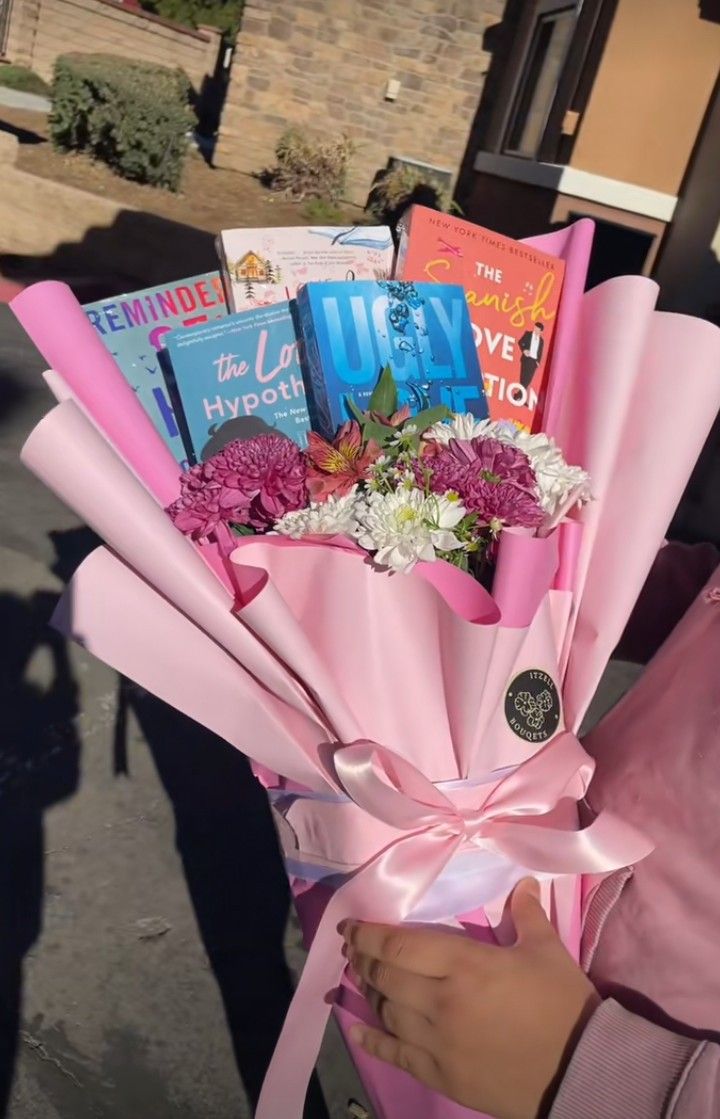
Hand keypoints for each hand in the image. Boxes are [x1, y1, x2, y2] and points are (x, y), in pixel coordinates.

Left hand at [340, 879, 599, 1118]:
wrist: (582, 1071)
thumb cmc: (564, 1005)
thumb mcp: (547, 951)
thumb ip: (528, 914)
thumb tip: (524, 881)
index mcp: (464, 964)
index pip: (399, 944)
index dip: (368, 933)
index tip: (349, 925)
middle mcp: (441, 1001)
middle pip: (385, 976)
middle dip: (363, 958)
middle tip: (353, 947)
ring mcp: (438, 1041)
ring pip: (387, 1011)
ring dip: (370, 991)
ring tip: (362, 977)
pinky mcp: (441, 1075)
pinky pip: (396, 1054)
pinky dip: (372, 1040)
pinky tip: (356, 1030)